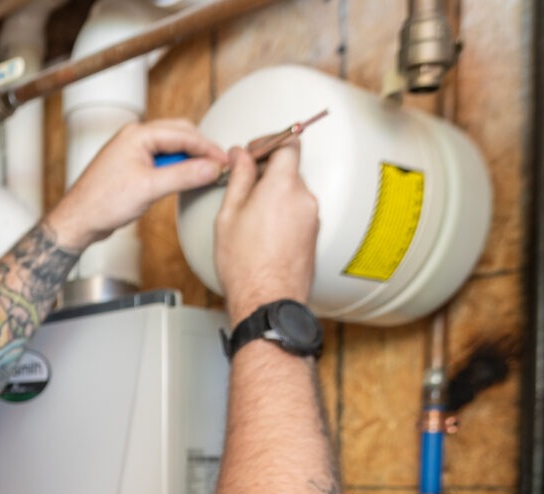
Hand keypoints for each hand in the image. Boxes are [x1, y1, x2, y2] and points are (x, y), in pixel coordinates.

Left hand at [43, 118, 226, 250]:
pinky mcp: (132, 165)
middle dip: (200, 149)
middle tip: (219, 166)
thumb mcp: (149, 189)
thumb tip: (211, 168)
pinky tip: (184, 180)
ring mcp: (132, 151)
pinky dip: (176, 167)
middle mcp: (134, 137)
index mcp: (137, 134)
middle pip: (179, 134)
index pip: (183, 134)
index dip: (208, 148)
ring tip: (205, 174)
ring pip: (171, 148)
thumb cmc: (102, 203)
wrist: (78, 221)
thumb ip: (183, 176)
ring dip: (189, 159)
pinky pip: (161, 160)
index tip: (225, 162)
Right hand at [214, 142, 318, 323]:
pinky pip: (298, 211)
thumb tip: (240, 156)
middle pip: (290, 168)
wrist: (267, 301)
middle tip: (243, 185)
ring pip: (293, 191)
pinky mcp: (313, 234)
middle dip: (266, 172)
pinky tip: (263, 231)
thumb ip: (239, 177)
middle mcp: (304, 198)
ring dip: (274, 194)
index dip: (269, 142)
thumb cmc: (246, 266)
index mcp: (282, 186)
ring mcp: (312, 217)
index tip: (252, 153)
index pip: (289, 143)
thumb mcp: (229, 215)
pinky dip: (282, 212)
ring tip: (250, 215)